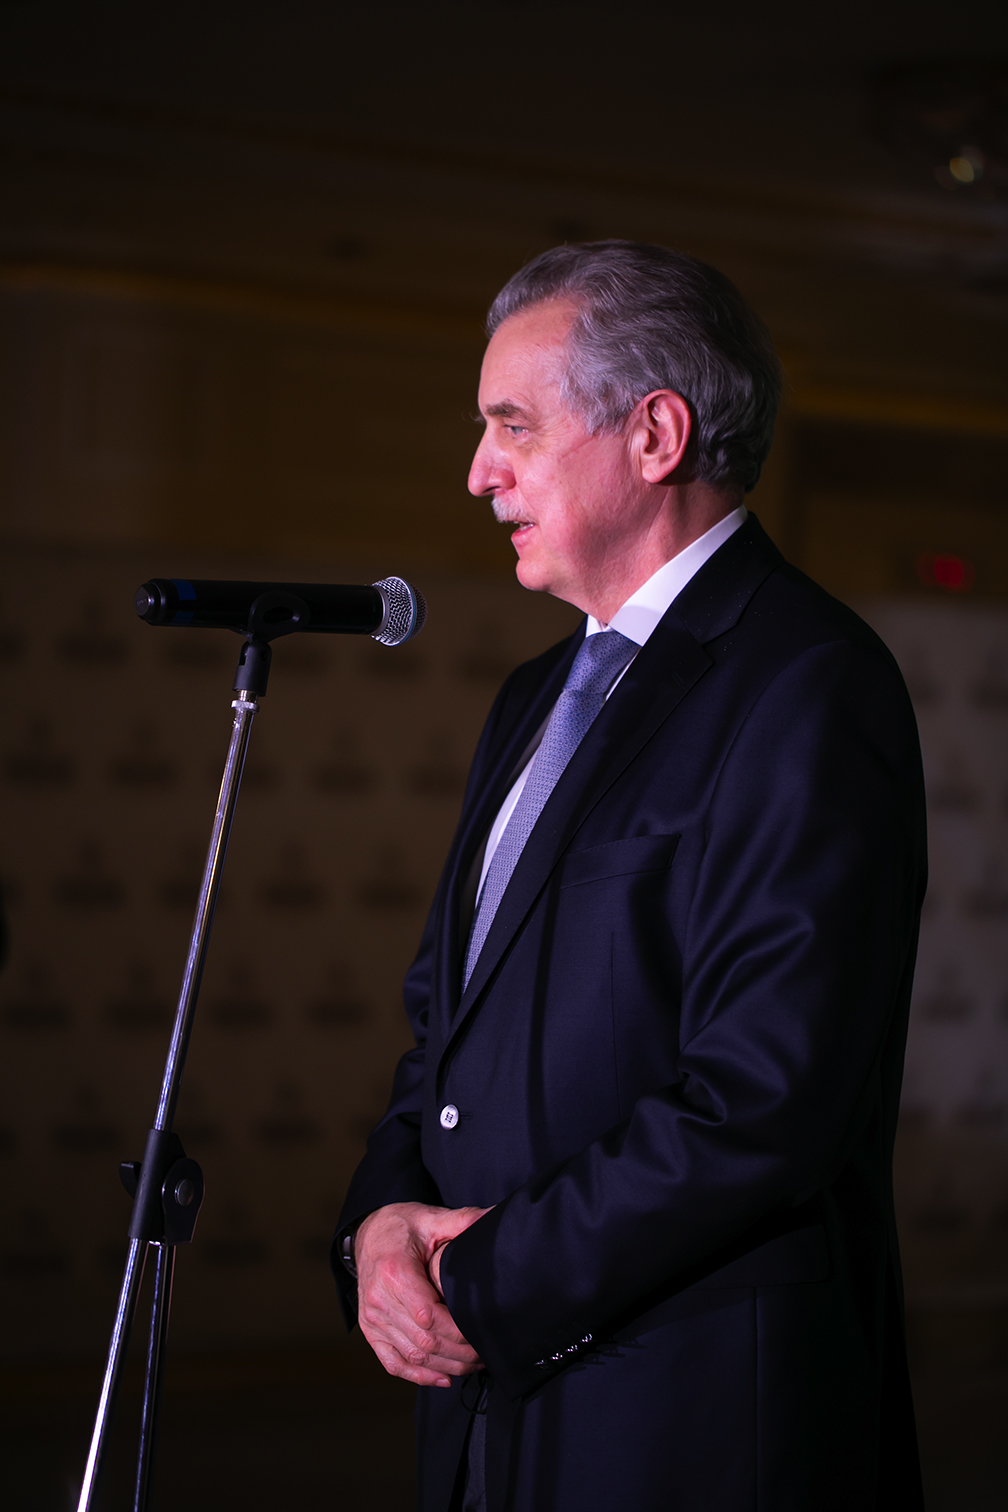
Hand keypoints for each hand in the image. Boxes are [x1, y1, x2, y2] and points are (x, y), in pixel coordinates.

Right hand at [355, 1201, 488, 1388]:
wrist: (367, 1233)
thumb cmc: (400, 1226)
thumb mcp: (431, 1218)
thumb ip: (462, 1220)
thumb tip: (493, 1215)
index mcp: (394, 1273)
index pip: (429, 1316)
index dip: (458, 1331)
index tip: (482, 1332)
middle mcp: (379, 1300)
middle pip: (424, 1342)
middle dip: (459, 1354)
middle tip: (486, 1353)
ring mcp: (372, 1319)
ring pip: (412, 1357)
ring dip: (445, 1367)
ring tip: (472, 1364)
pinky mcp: (370, 1330)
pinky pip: (393, 1362)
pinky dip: (418, 1376)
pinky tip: (442, 1378)